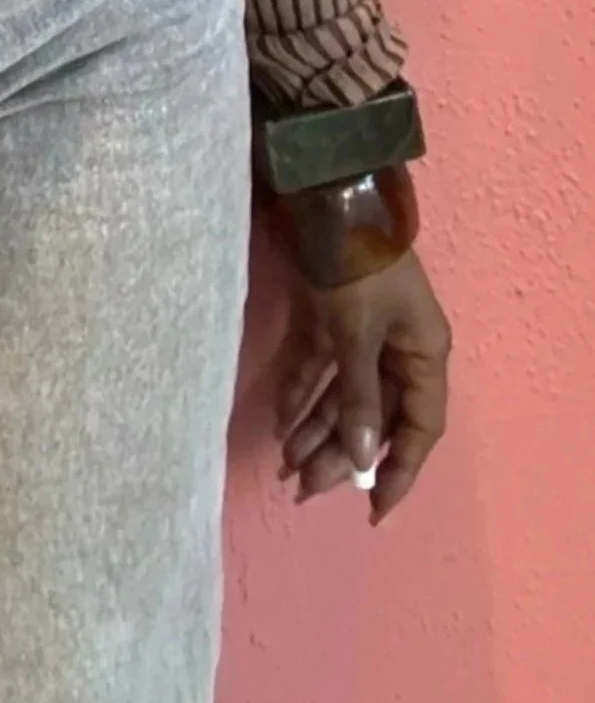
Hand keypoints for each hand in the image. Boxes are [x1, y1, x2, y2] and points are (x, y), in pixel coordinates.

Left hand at [273, 246, 451, 522]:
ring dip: (317, 428)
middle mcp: (397, 347)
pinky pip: (319, 365)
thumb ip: (360, 396)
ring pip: (343, 393)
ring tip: (286, 465)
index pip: (419, 429)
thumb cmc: (356, 262)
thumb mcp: (359, 332)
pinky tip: (280, 421)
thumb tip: (363, 460)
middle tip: (304, 488)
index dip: (399, 471)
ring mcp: (363, 330)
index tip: (373, 511)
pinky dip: (301, 390)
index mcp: (422, 353)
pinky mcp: (330, 313)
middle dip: (343, 454)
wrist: (326, 192)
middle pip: (374, 416)